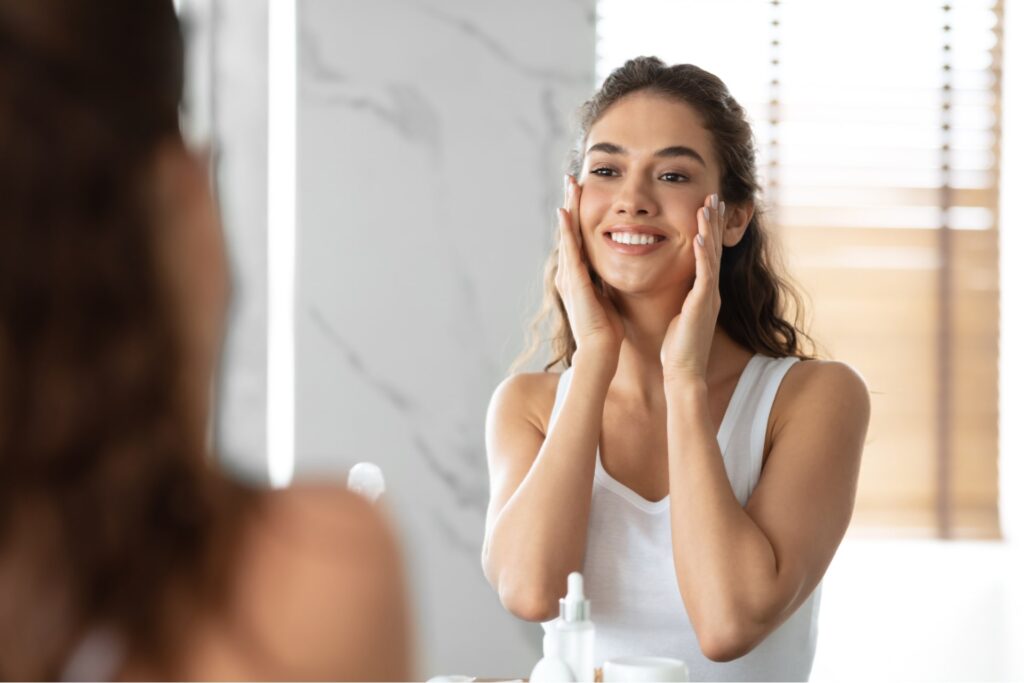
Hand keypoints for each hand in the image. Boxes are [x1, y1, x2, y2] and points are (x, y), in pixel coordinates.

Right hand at [555, 175, 623, 365]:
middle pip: (569, 230)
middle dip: (570, 203)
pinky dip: (567, 230)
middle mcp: (570, 273)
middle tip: (571, 178)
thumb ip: (605, 282)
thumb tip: (614, 269)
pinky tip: (566, 212)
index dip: (579, 214)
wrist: (600, 352)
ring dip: (568, 208)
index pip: (578, 238)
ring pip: (567, 235)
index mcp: (579, 276)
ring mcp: (569, 277)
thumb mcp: (607, 298)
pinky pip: (570, 250)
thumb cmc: (607, 331)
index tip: (582, 192)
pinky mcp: (574, 282)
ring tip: (569, 185)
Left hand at [660, 193, 725, 383]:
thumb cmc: (677, 348)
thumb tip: (671, 287)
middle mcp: (710, 291)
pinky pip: (705, 276)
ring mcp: (708, 297)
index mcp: (703, 292)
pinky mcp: (702, 306)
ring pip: (713, 256)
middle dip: (714, 221)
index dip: (708, 230)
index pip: (707, 254)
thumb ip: (680, 299)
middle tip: (714, 195)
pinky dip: (704, 256)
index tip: (705, 206)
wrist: (683, 372)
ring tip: (709, 205)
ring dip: (710, 230)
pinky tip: (701, 237)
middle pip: (714, 248)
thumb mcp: (678, 315)